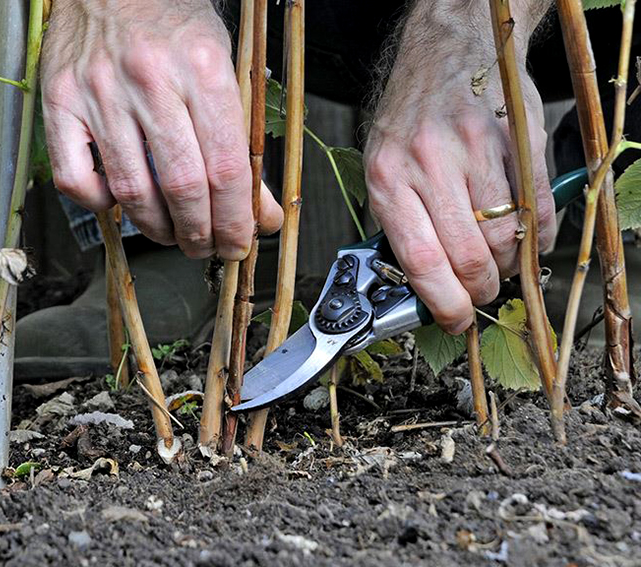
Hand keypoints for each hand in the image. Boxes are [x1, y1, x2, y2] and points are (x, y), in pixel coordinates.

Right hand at [41, 0, 282, 259]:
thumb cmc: (171, 23)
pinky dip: (100, 205)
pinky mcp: (59, 101)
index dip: (236, 219)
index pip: (226, 167)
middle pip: (182, 187)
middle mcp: (149, 79)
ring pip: (132, 190)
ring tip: (172, 233)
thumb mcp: (223, 68)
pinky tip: (119, 201)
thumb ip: (242, 143)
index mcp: (202, 67)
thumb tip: (262, 212)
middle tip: (207, 246)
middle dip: (200, 233)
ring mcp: (98, 92)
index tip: (239, 242)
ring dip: (157, 228)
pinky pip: (75, 178)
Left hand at [364, 0, 554, 333]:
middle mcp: (428, 164)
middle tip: (479, 295)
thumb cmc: (409, 116)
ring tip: (497, 262)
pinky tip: (527, 241)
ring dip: (506, 266)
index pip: (420, 260)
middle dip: (478, 291)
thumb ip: (398, 221)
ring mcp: (476, 151)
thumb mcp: (381, 166)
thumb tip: (419, 285)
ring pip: (504, 238)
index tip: (453, 320)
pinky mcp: (515, 141)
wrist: (446, 49)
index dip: (442, 302)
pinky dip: (538, 238)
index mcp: (387, 178)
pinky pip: (537, 209)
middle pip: (467, 256)